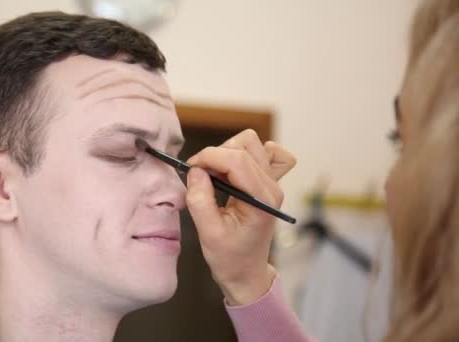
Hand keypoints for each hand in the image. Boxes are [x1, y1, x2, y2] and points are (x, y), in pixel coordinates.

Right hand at [185, 129, 295, 305]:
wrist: (247, 272)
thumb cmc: (229, 258)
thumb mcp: (208, 233)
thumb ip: (200, 200)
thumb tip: (195, 170)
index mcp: (262, 200)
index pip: (237, 160)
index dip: (208, 157)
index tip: (190, 169)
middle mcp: (272, 187)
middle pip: (246, 145)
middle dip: (217, 154)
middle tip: (202, 177)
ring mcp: (273, 182)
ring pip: (253, 143)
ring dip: (228, 152)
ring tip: (216, 175)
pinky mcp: (268, 181)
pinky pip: (266, 152)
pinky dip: (247, 153)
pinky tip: (234, 169)